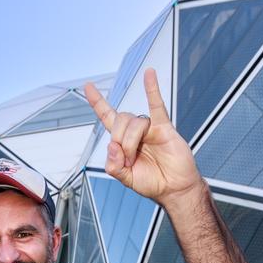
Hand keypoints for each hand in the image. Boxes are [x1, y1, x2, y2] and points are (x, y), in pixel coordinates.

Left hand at [84, 69, 202, 204]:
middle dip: (120, 142)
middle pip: (119, 121)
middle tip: (127, 160)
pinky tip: (149, 74)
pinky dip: (152, 89)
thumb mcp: (126, 179)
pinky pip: (157, 105)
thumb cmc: (153, 182)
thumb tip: (111, 145)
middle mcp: (136, 131)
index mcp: (124, 141)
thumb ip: (114, 166)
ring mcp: (150, 128)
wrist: (174, 188)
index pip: (108, 117)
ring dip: (130, 142)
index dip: (98, 103)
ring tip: (136, 158)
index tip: (88, 86)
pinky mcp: (164, 127)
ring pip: (134, 123)